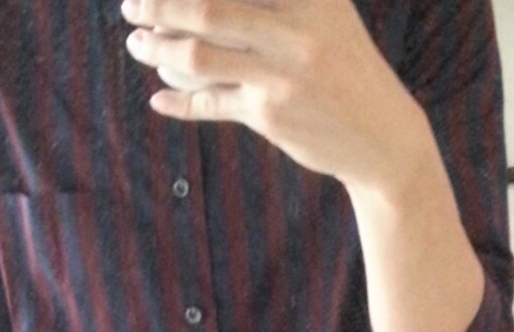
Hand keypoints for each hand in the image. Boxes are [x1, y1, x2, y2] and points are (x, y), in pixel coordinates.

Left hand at [120, 0, 421, 191]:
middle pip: (207, 9)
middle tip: (130, 6)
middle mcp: (295, 29)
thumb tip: (204, 2)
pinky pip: (210, 103)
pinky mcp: (270, 115)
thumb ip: (278, 1)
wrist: (383, 137)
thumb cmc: (344, 67)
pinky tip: (158, 98)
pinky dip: (179, 101)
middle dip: (159, 5)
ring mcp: (281, 74)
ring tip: (137, 44)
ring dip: (159, 50)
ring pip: (200, 57)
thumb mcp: (326, 15)